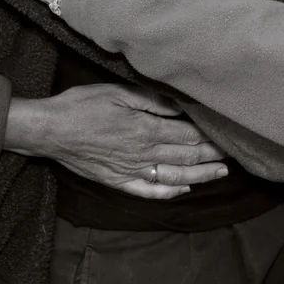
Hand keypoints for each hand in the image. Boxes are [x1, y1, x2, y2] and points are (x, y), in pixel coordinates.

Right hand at [4, 83, 227, 199]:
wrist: (50, 130)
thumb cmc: (81, 105)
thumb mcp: (117, 91)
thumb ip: (151, 100)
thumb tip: (179, 105)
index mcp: (145, 128)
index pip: (187, 135)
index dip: (209, 135)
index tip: (227, 133)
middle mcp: (142, 153)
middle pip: (185, 156)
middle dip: (211, 155)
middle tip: (233, 153)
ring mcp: (131, 171)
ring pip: (174, 176)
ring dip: (200, 176)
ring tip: (220, 173)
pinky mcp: (118, 181)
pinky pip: (149, 190)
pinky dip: (169, 191)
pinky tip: (182, 189)